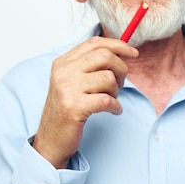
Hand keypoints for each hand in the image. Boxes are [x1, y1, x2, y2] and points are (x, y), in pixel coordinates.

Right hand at [32, 36, 137, 168]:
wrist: (51, 140)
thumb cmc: (67, 111)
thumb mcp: (72, 82)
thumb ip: (90, 66)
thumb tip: (120, 53)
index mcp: (63, 63)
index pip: (95, 43)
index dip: (118, 46)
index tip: (133, 53)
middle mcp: (63, 72)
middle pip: (105, 56)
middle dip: (121, 70)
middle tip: (120, 84)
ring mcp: (67, 89)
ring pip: (108, 78)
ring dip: (116, 92)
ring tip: (110, 100)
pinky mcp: (74, 107)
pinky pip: (107, 100)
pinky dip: (115, 107)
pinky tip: (113, 111)